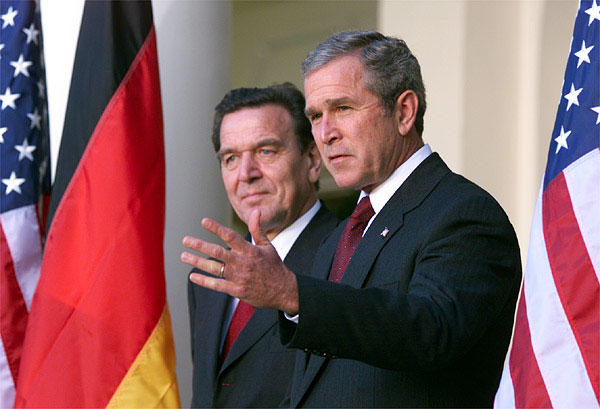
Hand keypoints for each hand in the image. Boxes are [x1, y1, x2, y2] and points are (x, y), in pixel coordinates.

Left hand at [181, 210, 298, 314]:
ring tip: (184, 255)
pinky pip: (217, 285)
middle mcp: (243, 263)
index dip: (216, 228)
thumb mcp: (268, 246)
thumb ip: (258, 229)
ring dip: (197, 262)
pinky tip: (192, 276)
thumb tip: (256, 211)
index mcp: (250, 251)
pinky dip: (204, 281)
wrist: (284, 291)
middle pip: (218, 252)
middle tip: (185, 240)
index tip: (204, 221)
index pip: (231, 236)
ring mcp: (239, 278)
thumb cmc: (274, 266)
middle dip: (200, 245)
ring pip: (214, 269)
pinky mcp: (237, 291)